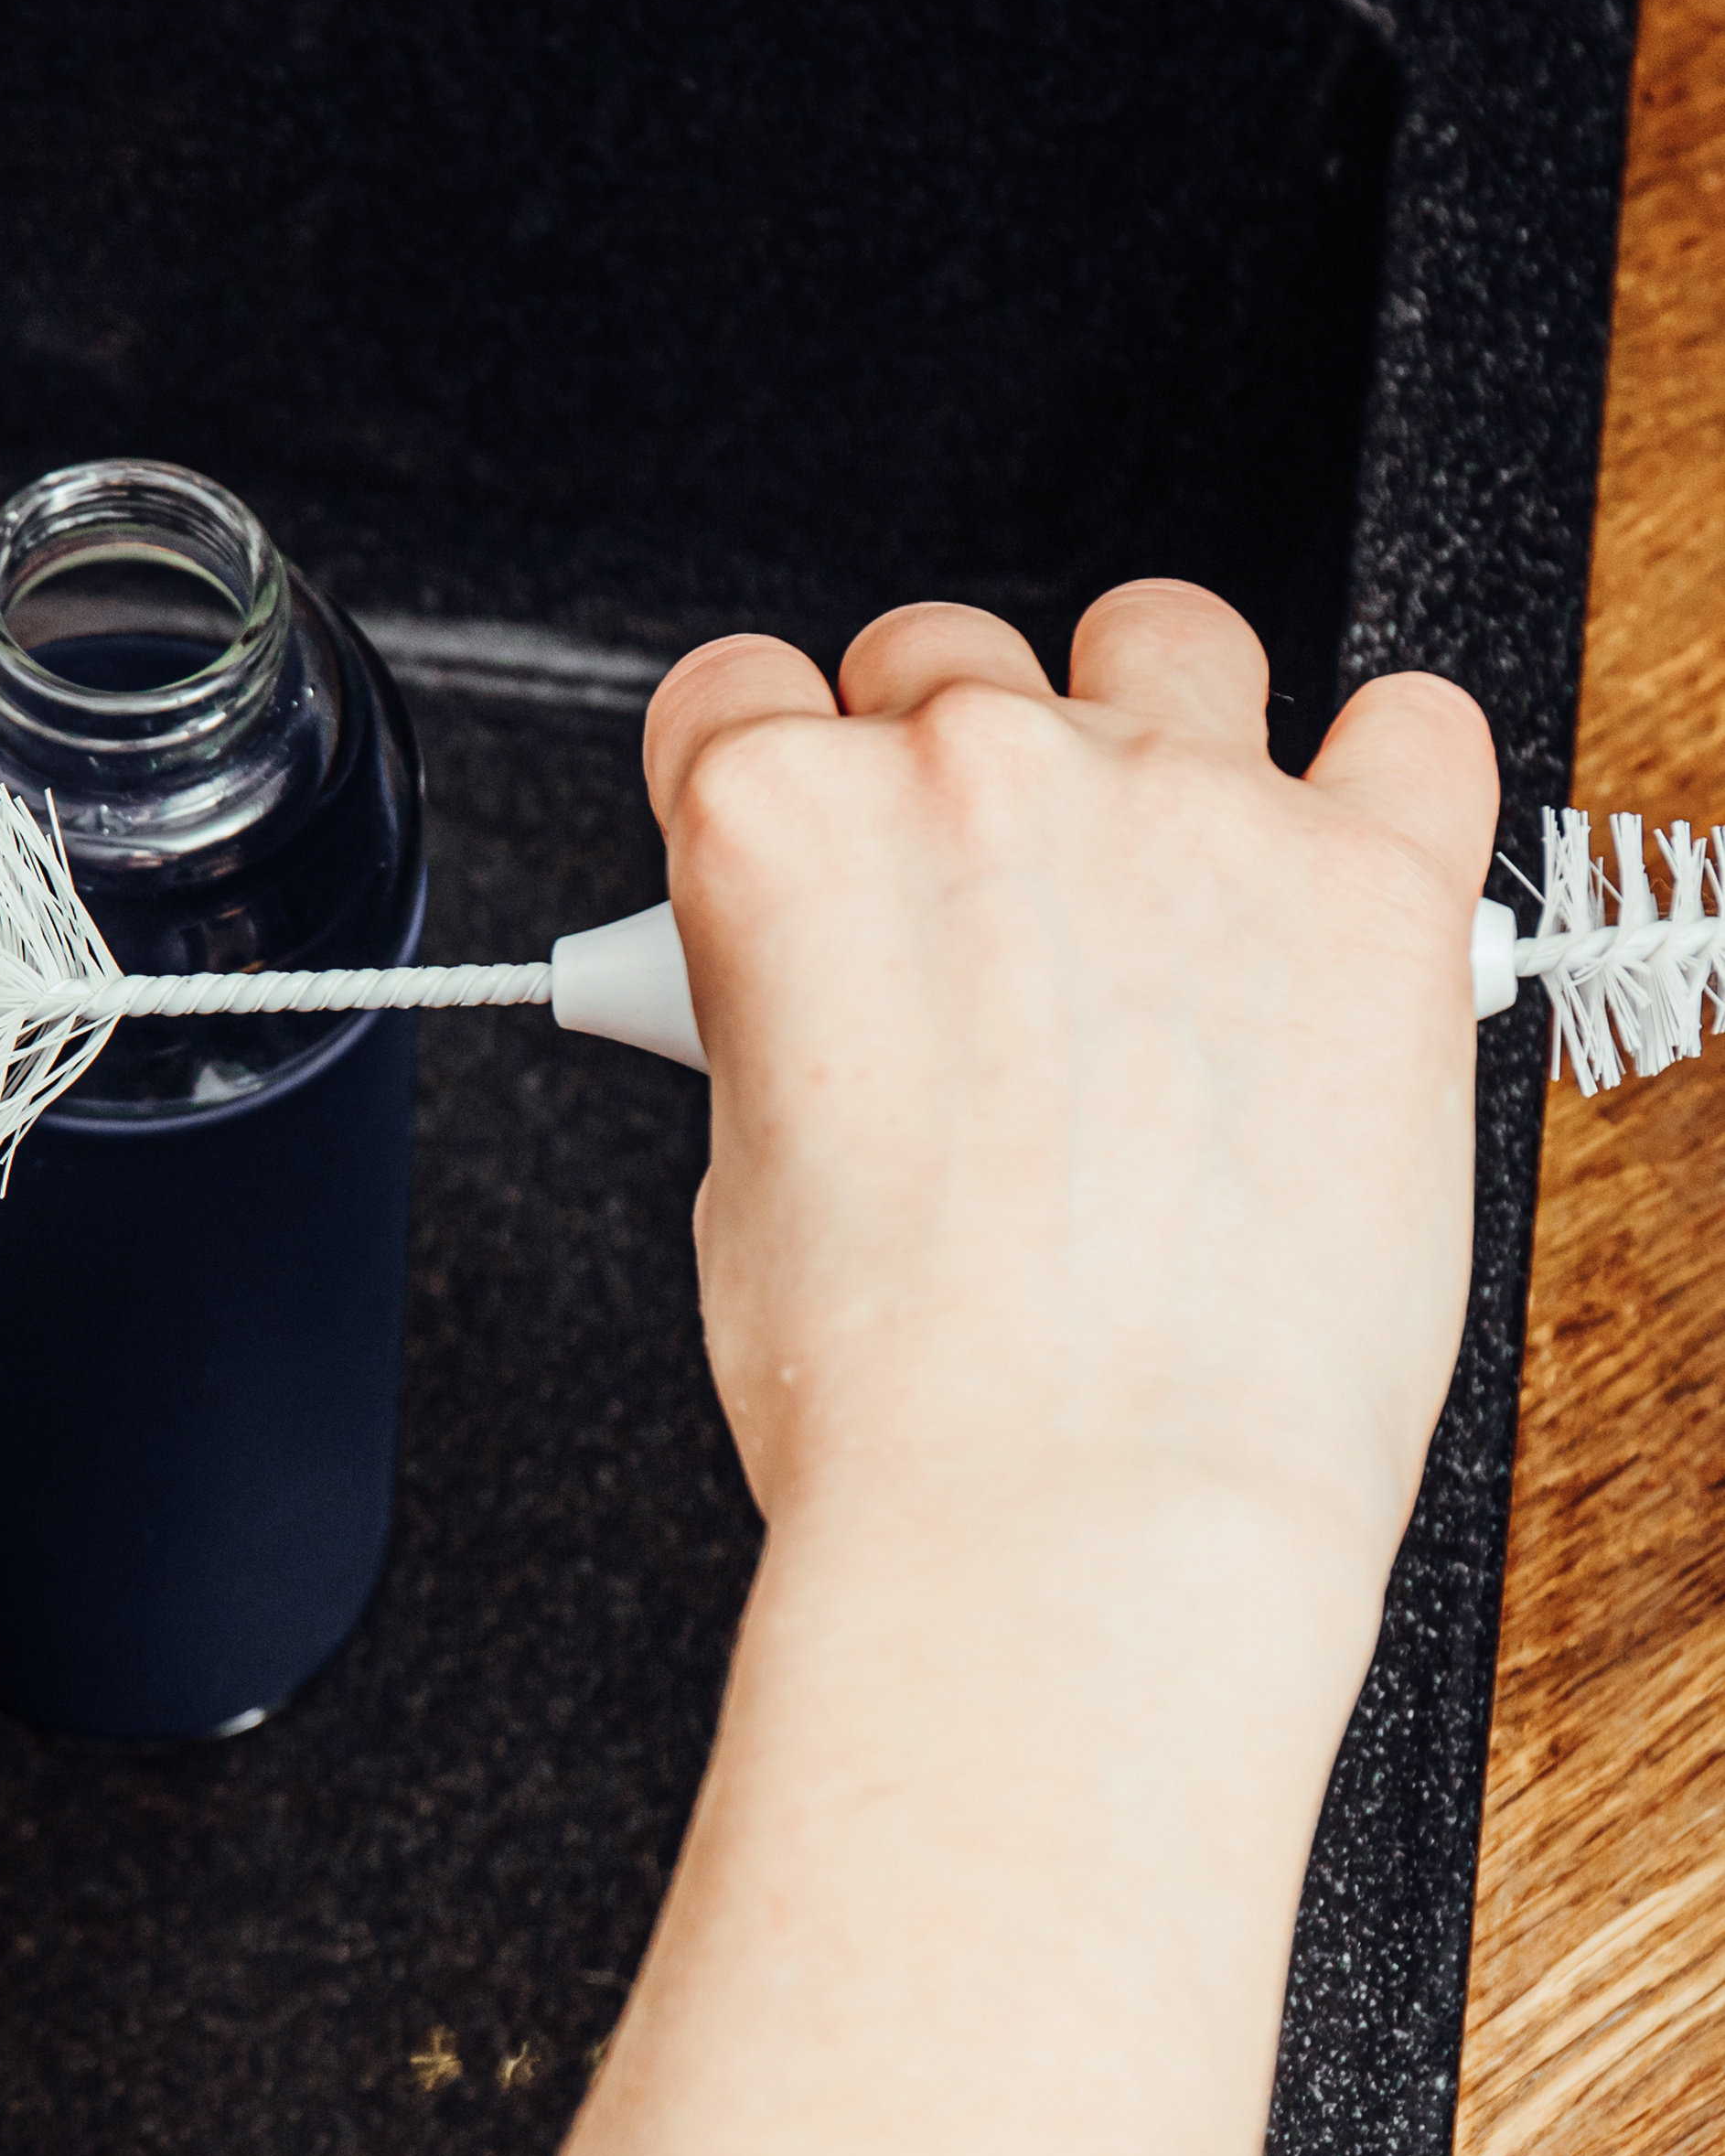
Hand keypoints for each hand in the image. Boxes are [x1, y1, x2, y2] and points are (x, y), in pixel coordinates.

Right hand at [649, 580, 1496, 1583]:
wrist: (1077, 1519)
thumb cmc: (901, 1395)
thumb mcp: (752, 1167)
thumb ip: (799, 1004)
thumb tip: (859, 986)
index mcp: (776, 834)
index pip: (738, 691)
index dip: (771, 769)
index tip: (815, 830)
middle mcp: (970, 778)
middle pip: (939, 654)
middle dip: (949, 764)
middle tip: (987, 916)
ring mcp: (1181, 810)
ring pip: (1166, 635)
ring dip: (1153, 721)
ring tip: (1170, 877)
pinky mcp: (1373, 883)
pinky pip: (1416, 723)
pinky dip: (1386, 773)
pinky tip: (1347, 863)